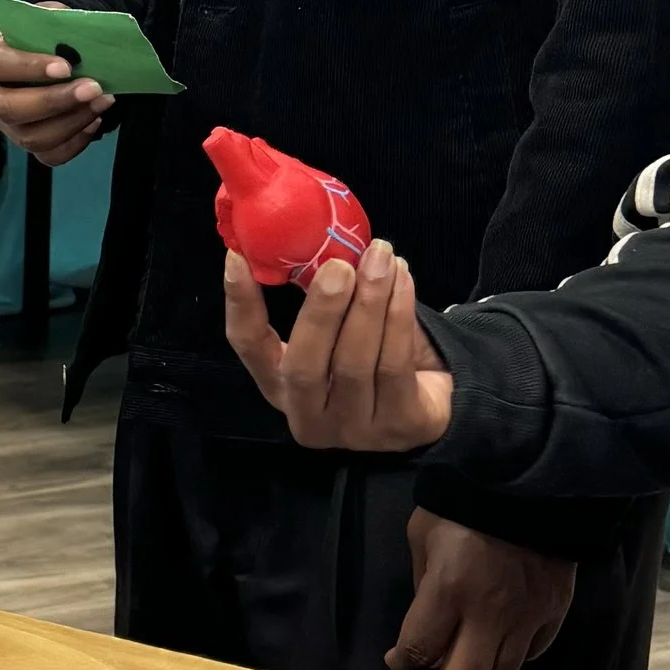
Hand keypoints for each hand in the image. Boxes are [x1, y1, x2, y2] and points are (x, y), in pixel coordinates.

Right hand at [0, 5, 112, 165]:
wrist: (45, 49)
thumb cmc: (40, 32)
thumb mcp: (45, 16)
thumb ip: (56, 24)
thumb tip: (81, 40)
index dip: (29, 67)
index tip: (66, 66)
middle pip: (8, 108)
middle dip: (54, 101)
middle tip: (92, 88)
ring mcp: (4, 123)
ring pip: (30, 137)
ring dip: (71, 122)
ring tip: (102, 101)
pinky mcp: (25, 141)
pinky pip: (48, 155)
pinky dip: (75, 143)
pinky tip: (94, 120)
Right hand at [224, 238, 454, 451]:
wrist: (431, 402)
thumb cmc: (374, 355)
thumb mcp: (337, 332)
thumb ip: (320, 299)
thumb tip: (311, 240)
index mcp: (280, 387)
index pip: (248, 347)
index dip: (240, 303)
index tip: (238, 257)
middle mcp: (309, 416)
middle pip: (303, 367)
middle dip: (321, 312)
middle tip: (338, 266)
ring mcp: (354, 429)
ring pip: (354, 363)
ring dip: (370, 302)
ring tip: (380, 258)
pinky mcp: (400, 426)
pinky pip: (394, 365)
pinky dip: (399, 316)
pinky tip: (402, 281)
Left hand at [388, 510, 574, 669]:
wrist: (530, 480)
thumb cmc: (464, 502)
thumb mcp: (424, 534)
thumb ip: (423, 582)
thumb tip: (427, 620)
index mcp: (448, 590)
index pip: (420, 650)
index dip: (402, 662)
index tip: (398, 660)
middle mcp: (488, 614)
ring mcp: (526, 618)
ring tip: (467, 651)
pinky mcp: (554, 613)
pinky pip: (530, 655)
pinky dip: (509, 655)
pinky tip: (499, 637)